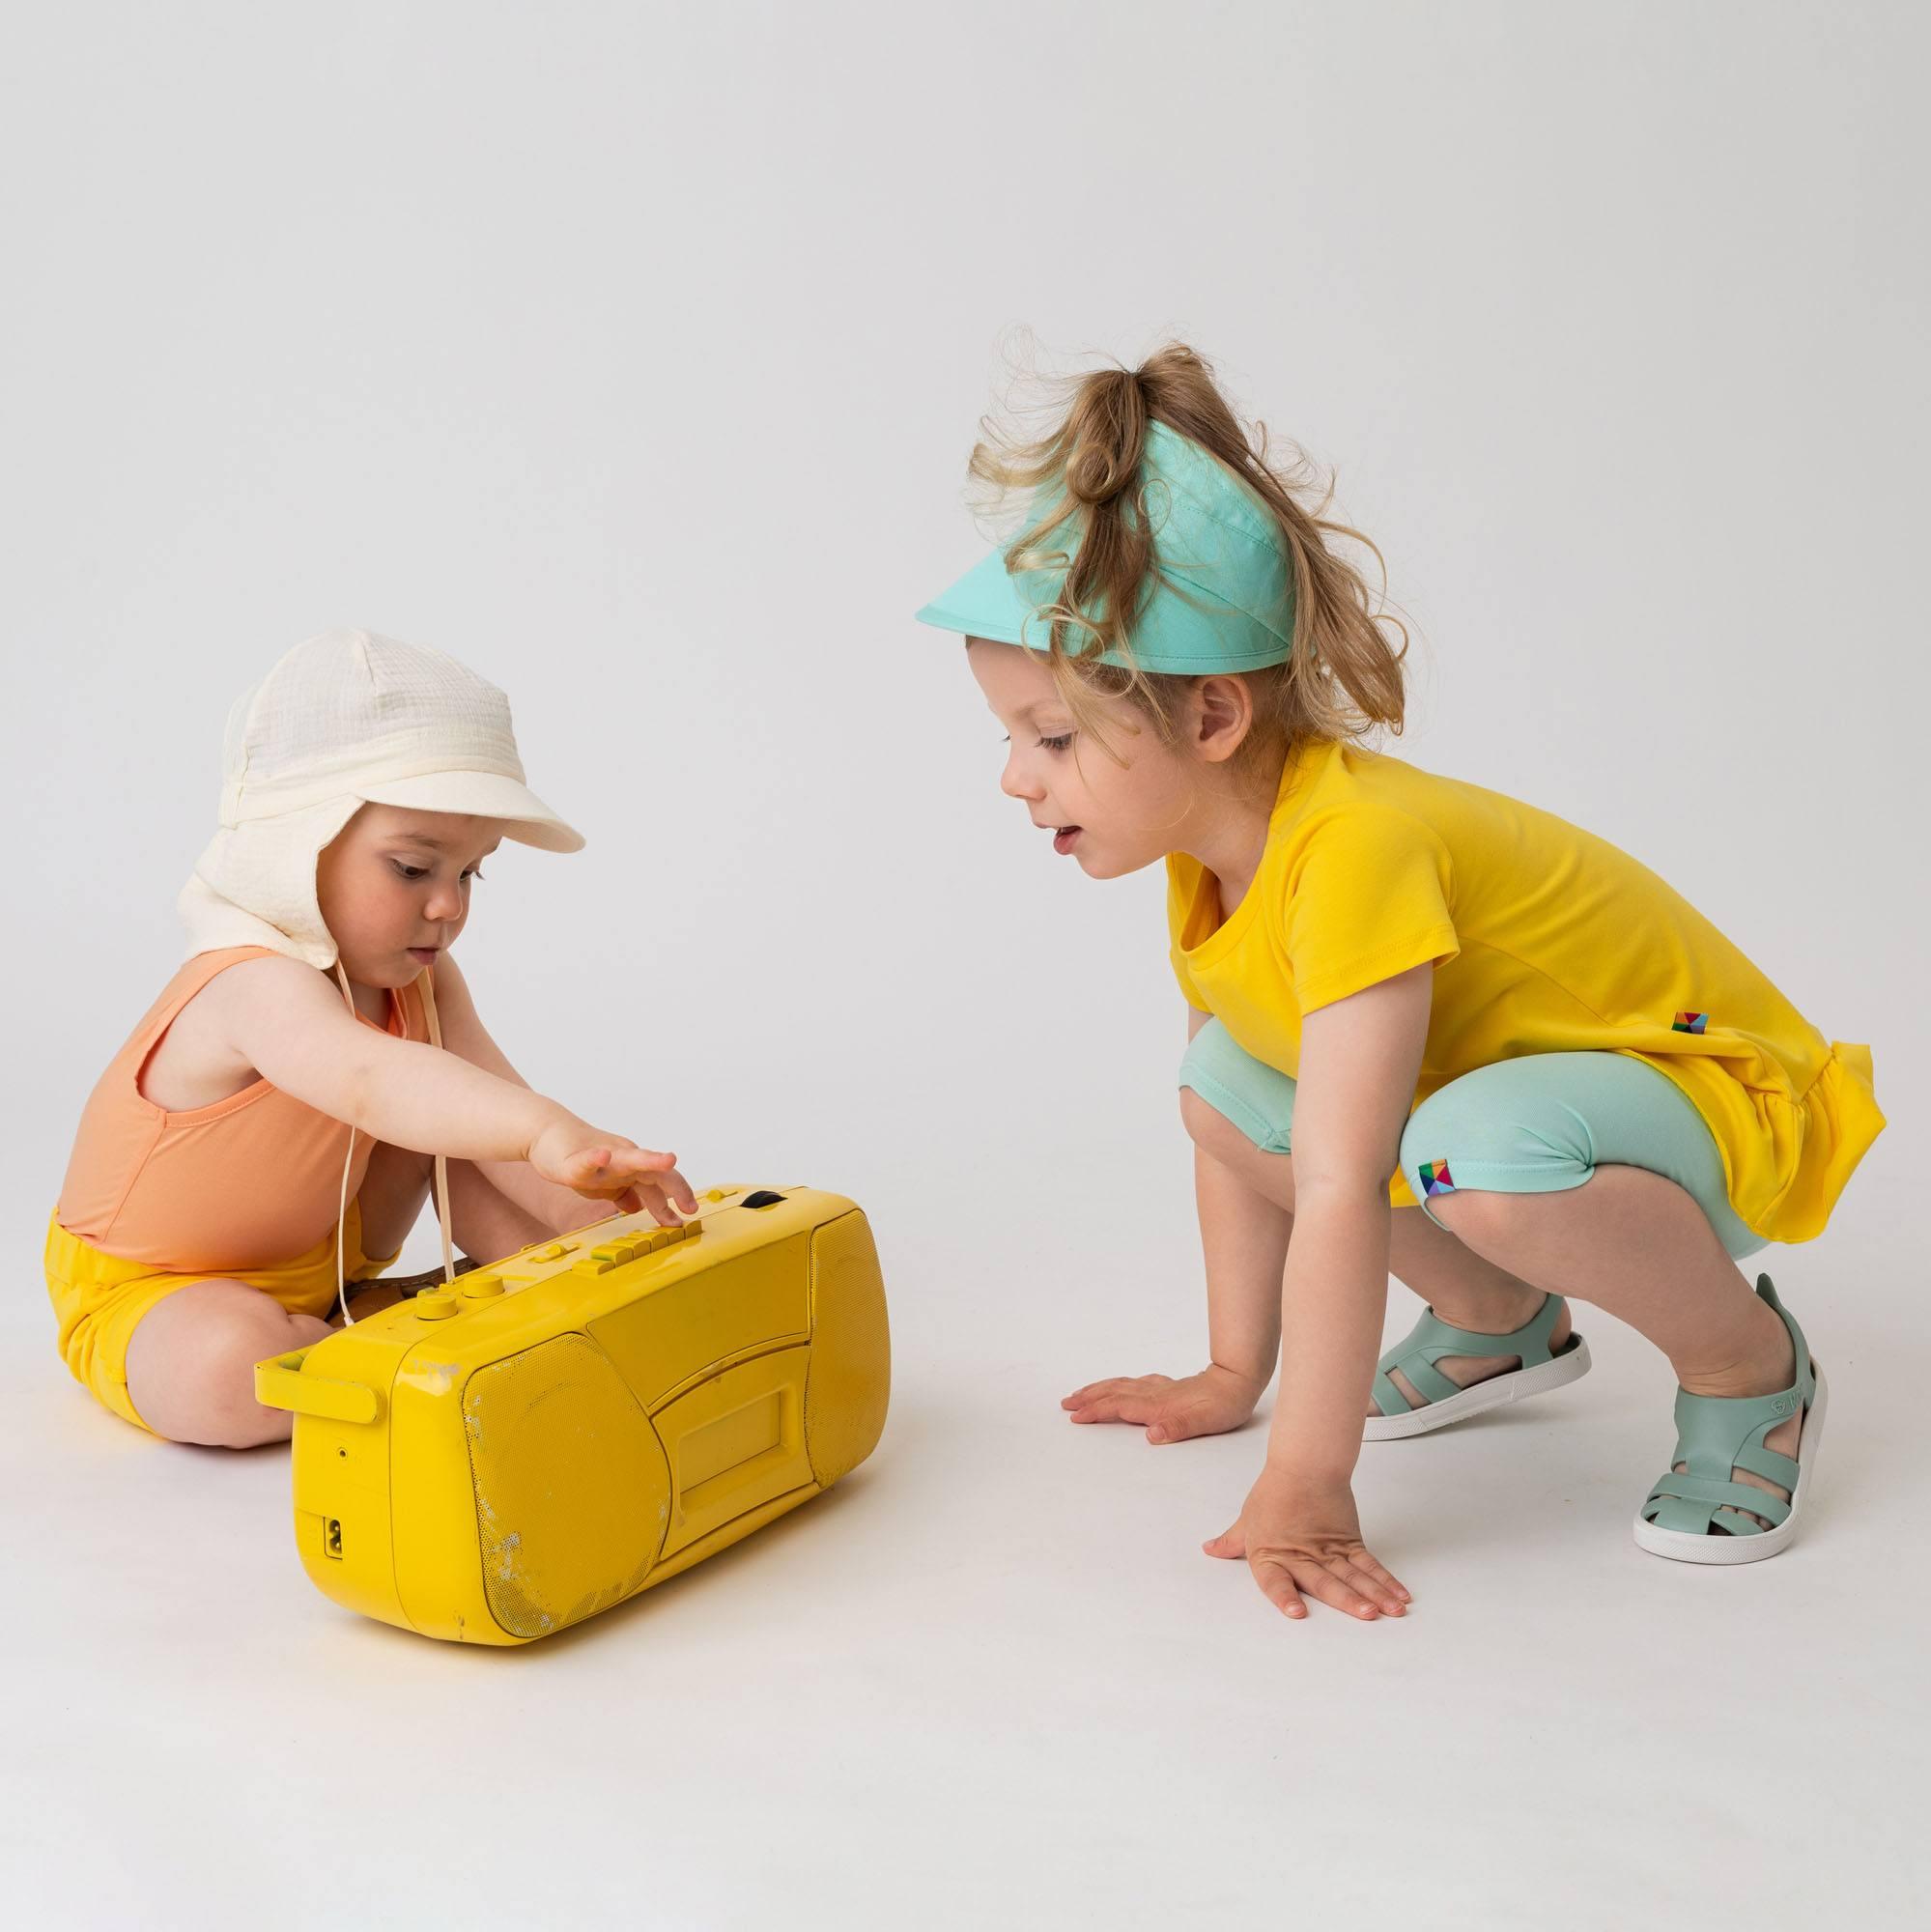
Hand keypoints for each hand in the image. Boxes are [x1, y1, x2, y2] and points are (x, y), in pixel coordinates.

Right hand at [529, 1119, 698, 1223]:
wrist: (546, 1133)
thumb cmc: (577, 1157)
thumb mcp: (604, 1183)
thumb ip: (623, 1192)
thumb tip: (637, 1207)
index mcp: (631, 1168)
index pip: (660, 1184)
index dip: (675, 1200)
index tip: (685, 1220)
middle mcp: (623, 1160)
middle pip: (655, 1173)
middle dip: (676, 1187)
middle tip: (690, 1207)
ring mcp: (602, 1157)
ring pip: (629, 1159)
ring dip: (650, 1161)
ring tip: (668, 1160)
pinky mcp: (575, 1159)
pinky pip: (586, 1160)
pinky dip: (595, 1159)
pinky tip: (603, 1156)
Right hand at [1060, 1363, 1263, 1442]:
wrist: (1238, 1381)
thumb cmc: (1223, 1405)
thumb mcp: (1204, 1422)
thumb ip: (1177, 1428)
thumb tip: (1151, 1435)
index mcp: (1158, 1405)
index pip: (1119, 1406)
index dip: (1095, 1411)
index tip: (1075, 1416)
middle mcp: (1154, 1393)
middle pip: (1113, 1392)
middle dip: (1088, 1397)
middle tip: (1066, 1403)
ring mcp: (1159, 1387)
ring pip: (1121, 1385)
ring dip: (1099, 1389)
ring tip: (1081, 1393)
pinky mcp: (1167, 1386)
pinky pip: (1133, 1383)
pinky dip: (1117, 1385)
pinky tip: (1118, 1387)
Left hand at [1203, 1466, 1410, 1620]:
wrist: (1304, 1465)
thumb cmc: (1273, 1493)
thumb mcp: (1247, 1521)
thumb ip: (1232, 1542)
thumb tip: (1210, 1550)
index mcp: (1270, 1555)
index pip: (1275, 1580)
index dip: (1285, 1596)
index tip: (1297, 1612)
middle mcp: (1301, 1556)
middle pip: (1326, 1580)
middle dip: (1348, 1599)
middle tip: (1366, 1614)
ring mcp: (1329, 1551)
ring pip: (1354, 1575)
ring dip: (1374, 1593)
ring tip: (1391, 1611)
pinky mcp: (1350, 1542)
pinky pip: (1369, 1564)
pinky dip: (1385, 1581)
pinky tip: (1398, 1596)